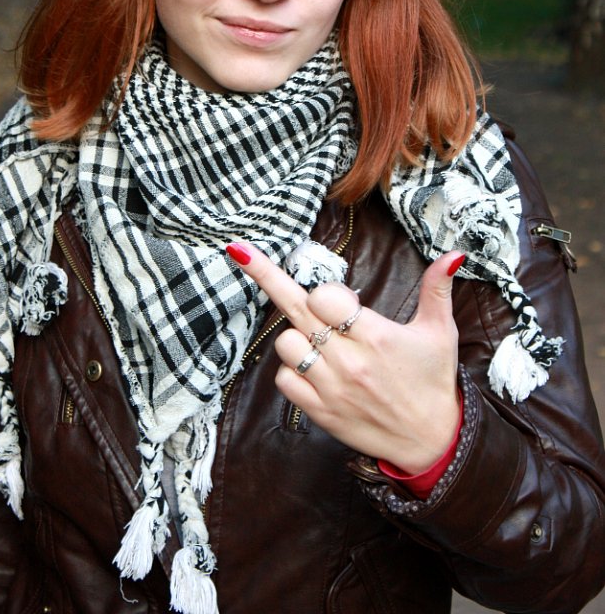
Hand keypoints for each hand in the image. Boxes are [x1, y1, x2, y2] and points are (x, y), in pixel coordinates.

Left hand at [226, 243, 462, 473]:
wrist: (431, 441)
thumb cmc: (433, 381)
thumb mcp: (440, 332)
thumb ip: (437, 289)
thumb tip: (452, 255)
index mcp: (375, 336)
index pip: (325, 297)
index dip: (325, 291)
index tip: (336, 295)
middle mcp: (349, 361)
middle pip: (294, 309)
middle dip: (267, 276)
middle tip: (242, 252)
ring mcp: (331, 388)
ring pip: (285, 344)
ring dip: (295, 335)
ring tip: (320, 341)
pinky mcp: (320, 411)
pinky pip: (284, 380)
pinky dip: (292, 371)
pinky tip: (314, 369)